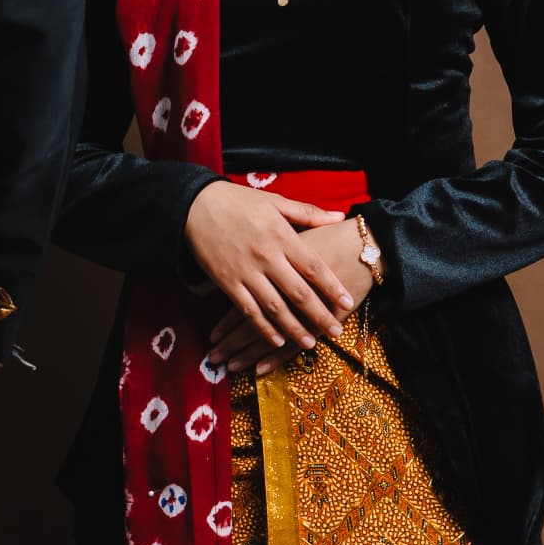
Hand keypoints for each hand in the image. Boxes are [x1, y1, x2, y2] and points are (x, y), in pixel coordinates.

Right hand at [183, 183, 377, 373]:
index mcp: (281, 236)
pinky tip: (276, 340)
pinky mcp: (226, 283)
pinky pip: (248, 311)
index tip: (348, 302)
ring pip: (274, 308)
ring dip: (294, 328)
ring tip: (310, 343)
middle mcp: (266, 257)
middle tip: (336, 332)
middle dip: (319, 315)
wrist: (195, 205)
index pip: (313, 267)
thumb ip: (308, 213)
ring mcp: (245, 273)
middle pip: (298, 293)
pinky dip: (263, 328)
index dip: (332, 287)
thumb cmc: (238, 201)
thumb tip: (340, 218)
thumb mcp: (275, 201)